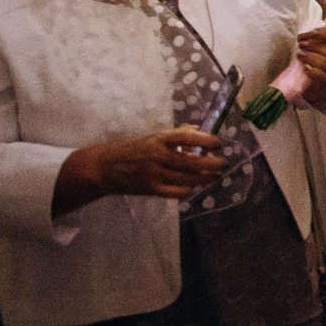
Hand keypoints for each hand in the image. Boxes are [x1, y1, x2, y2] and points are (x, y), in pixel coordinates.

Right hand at [70, 129, 229, 200]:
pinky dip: (186, 190)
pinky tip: (193, 187)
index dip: (206, 140)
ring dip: (204, 178)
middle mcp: (158, 156)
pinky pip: (174, 192)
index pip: (188, 138)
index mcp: (159, 139)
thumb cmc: (131, 149)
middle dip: (211, 163)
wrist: (103, 167)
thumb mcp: (152, 136)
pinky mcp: (150, 189)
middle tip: (222, 162)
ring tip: (215, 176)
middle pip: (191, 161)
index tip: (218, 143)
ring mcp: (155, 174)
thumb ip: (174, 136)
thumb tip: (197, 133)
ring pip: (186, 178)